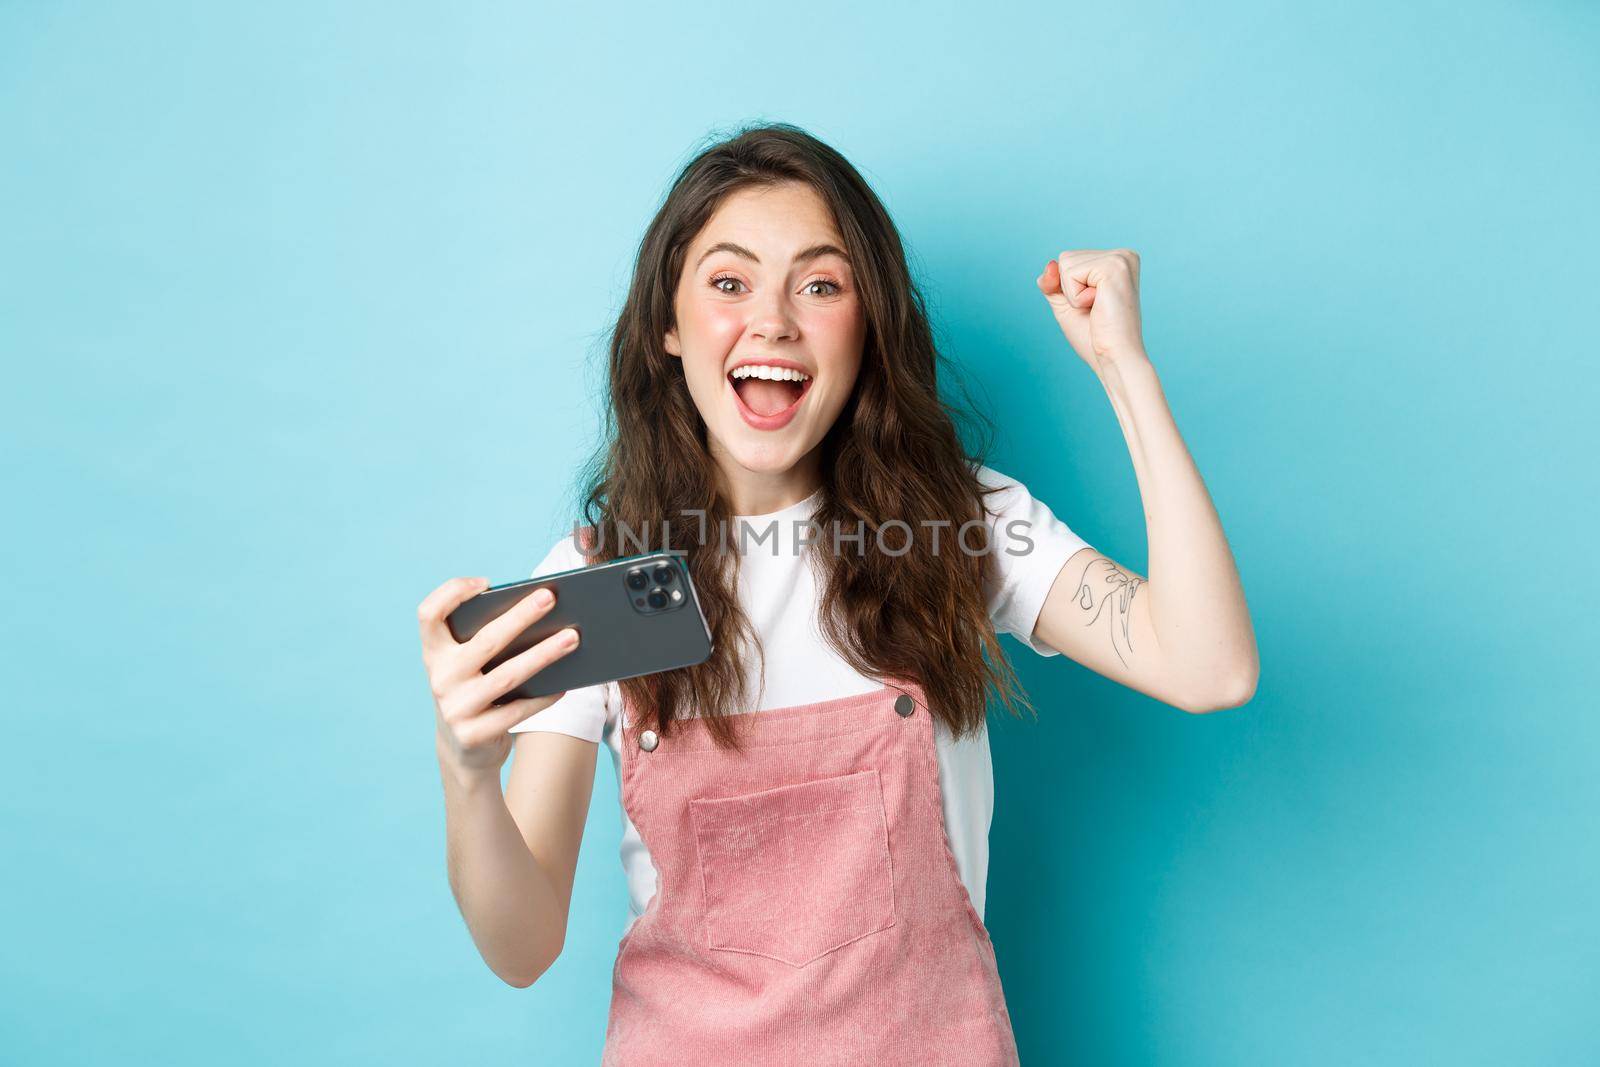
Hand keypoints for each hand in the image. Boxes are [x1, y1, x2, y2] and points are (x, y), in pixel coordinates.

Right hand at [417, 577, 580, 782]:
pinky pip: (517, 710)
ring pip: (508, 675)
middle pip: (485, 640)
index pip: (429, 614)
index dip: (452, 593)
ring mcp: (455, 708)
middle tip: (550, 598)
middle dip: (521, 616)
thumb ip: (484, 640)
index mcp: (434, 653)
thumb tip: (537, 612)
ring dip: (544, 654)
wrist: (463, 748)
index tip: (485, 583)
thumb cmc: (474, 690)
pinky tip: (565, 683)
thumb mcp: (467, 665)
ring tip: (572, 638)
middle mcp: (440, 678)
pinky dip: (544, 696)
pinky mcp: (474, 734)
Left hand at [1036, 248, 1146, 368]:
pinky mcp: (1114, 266)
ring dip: (1073, 294)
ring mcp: (1120, 258)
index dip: (1068, 289)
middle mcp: (1122, 255)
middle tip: (1096, 309)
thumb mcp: (1066, 304)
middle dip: (1069, 290)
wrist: (1114, 358)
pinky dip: (1076, 297)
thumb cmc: (1094, 337)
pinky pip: (1070, 274)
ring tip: (1098, 308)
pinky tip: (1098, 306)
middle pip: (1065, 258)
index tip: (1093, 307)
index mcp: (1116, 261)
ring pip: (1065, 263)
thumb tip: (1051, 264)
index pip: (1068, 260)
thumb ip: (1052, 282)